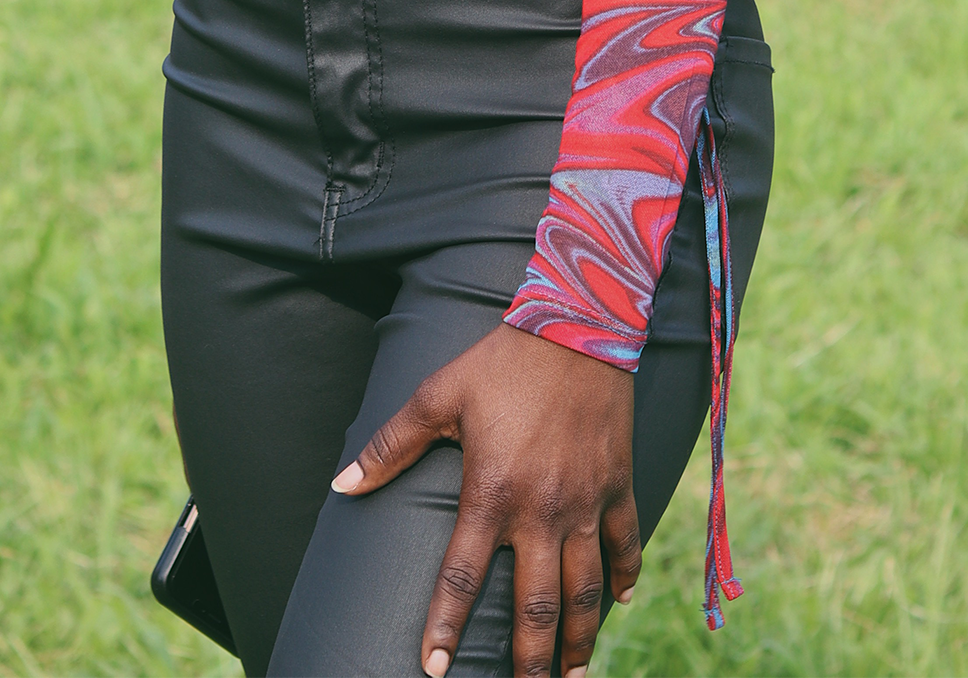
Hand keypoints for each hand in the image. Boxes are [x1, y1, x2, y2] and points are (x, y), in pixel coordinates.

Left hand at [331, 321, 640, 677]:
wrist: (575, 324)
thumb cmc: (500, 360)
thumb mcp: (438, 394)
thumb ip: (390, 446)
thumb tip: (342, 485)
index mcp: (491, 492)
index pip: (462, 578)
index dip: (444, 627)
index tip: (432, 668)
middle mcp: (541, 510)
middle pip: (536, 605)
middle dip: (530, 659)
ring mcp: (584, 501)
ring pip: (585, 590)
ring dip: (578, 639)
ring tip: (570, 676)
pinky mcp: (618, 484)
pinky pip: (625, 544)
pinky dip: (623, 577)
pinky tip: (617, 603)